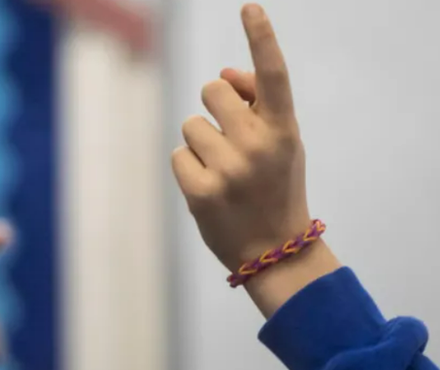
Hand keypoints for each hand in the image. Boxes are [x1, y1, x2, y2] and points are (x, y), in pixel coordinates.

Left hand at [172, 4, 339, 315]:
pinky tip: (209, 188)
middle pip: (211, 91)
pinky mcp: (201, 191)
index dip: (261, 38)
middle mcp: (258, 145)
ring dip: (200, 143)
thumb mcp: (280, 143)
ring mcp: (229, 169)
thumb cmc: (274, 186)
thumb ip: (256, 105)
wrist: (275, 250)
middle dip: (213, 108)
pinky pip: (178, 155)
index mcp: (285, 130)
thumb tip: (219, 75)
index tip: (248, 8)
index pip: (273, 75)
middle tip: (228, 139)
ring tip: (223, 173)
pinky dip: (188, 168)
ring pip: (191, 125)